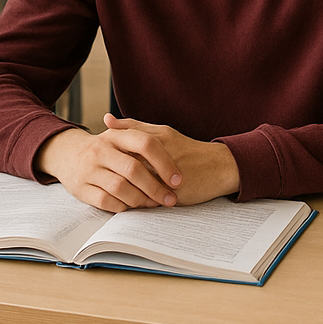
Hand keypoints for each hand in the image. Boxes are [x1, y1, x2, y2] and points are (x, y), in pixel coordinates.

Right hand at [35, 123, 182, 211]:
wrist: (67, 154)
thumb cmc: (104, 149)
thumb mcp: (120, 136)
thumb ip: (144, 137)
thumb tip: (175, 149)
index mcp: (116, 135)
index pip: (145, 144)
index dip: (165, 162)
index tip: (178, 180)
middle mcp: (101, 150)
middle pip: (134, 169)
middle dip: (156, 187)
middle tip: (170, 198)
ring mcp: (89, 169)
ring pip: (120, 188)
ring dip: (141, 199)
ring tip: (154, 204)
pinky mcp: (81, 188)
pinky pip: (106, 201)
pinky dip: (123, 206)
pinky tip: (133, 207)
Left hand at [102, 116, 240, 205]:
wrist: (220, 166)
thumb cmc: (189, 150)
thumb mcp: (162, 133)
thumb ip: (134, 126)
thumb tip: (107, 120)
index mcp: (157, 139)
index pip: (122, 149)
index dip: (110, 159)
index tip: (102, 164)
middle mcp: (161, 155)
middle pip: (126, 168)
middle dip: (114, 176)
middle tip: (106, 181)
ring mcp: (167, 174)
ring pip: (135, 185)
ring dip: (125, 190)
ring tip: (118, 193)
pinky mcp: (174, 191)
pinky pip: (149, 199)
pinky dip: (139, 201)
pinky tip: (132, 203)